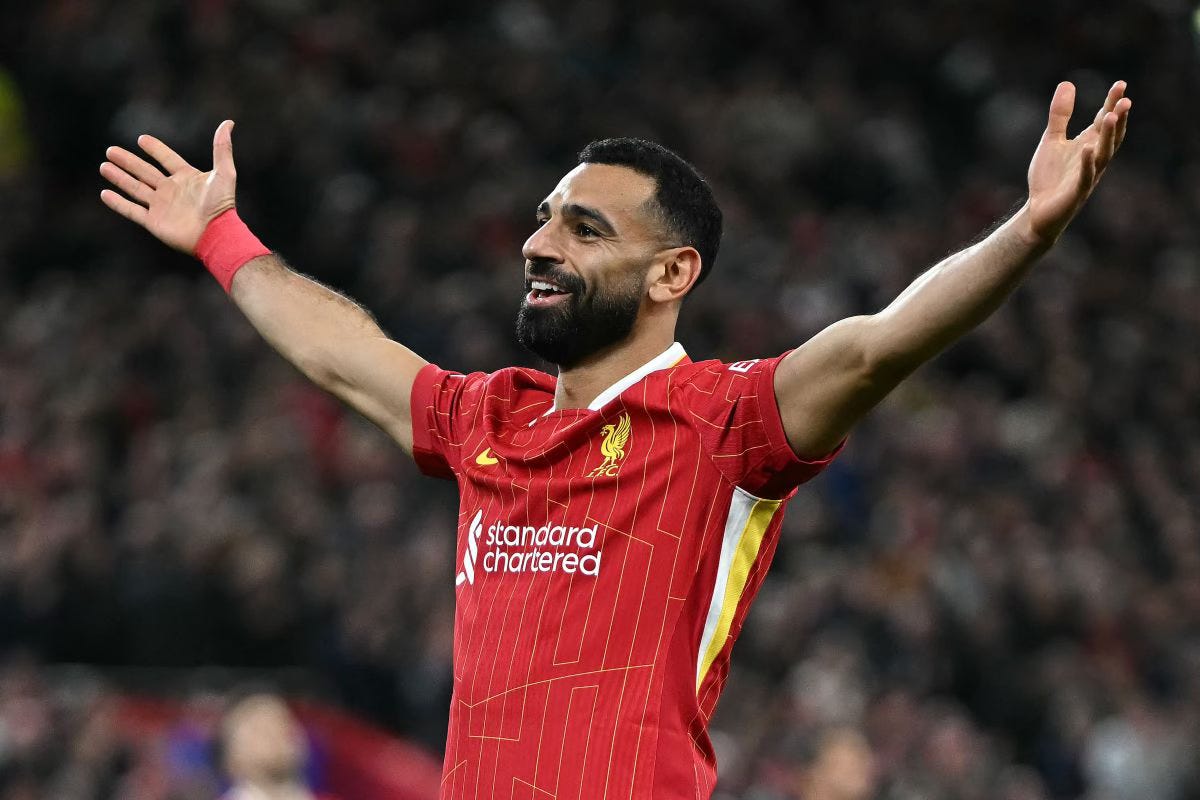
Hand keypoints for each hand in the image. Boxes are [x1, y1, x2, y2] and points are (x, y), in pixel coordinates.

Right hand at [100, 120, 238, 252]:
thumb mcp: (224, 172)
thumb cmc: (222, 205)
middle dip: (128, 161)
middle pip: (145, 172)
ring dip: (119, 177)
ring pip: (135, 188)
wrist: (216, 234)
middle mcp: (172, 191)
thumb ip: (222, 148)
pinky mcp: (154, 222)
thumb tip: (228, 122)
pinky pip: (132, 210)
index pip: (167, 159)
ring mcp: (162, 207)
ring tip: (104, 166)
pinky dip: (118, 203)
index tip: (141, 139)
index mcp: (187, 178)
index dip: (156, 149)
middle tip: (110, 150)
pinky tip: (105, 193)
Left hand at [1024, 81, 1130, 245]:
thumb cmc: (1049, 177)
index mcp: (1089, 144)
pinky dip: (1087, 163)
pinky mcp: (1076, 193)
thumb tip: (1067, 83)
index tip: (1121, 84)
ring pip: (1103, 154)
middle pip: (1110, 136)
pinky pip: (1085, 177)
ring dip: (1107, 137)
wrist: (1038, 212)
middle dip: (1118, 118)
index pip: (1103, 121)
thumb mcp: (1052, 140)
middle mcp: (1093, 158)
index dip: (1112, 104)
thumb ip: (1060, 115)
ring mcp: (1087, 176)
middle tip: (1125, 99)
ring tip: (1110, 116)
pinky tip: (1088, 149)